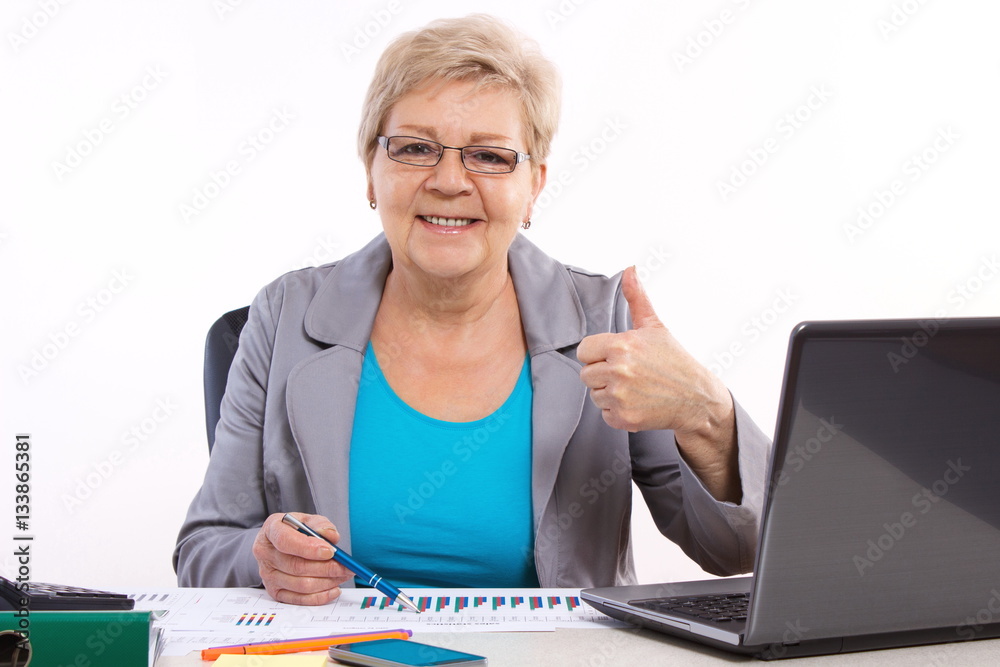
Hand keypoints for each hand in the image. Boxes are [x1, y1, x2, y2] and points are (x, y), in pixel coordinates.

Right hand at [252, 512, 352, 604]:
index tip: (330, 551)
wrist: (280, 543)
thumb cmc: (295, 530)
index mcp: (271, 530)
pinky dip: (320, 596)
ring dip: (327, 582)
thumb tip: (330, 536)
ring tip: (343, 575)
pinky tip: (333, 588)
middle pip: (296, 566)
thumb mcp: (308, 520)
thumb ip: (321, 525)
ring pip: (301, 585)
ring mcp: (268, 575)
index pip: (286, 541)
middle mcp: (265, 553)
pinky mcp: (275, 591)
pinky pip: (299, 599)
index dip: (309, 548)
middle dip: (326, 568)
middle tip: (346, 566)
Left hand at [577, 267, 739, 500]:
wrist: (696, 398)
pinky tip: (637, 403)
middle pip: (586, 374)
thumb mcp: (655, 327)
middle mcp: (619, 370)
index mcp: (622, 345)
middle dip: (603, 374)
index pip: (584, 350)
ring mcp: (621, 396)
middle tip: (629, 374)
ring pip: (594, 394)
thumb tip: (630, 268)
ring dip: (610, 393)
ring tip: (635, 388)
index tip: (616, 357)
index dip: (597, 354)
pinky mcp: (624, 418)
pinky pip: (604, 413)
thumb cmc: (673, 360)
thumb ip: (637, 298)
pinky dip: (618, 412)